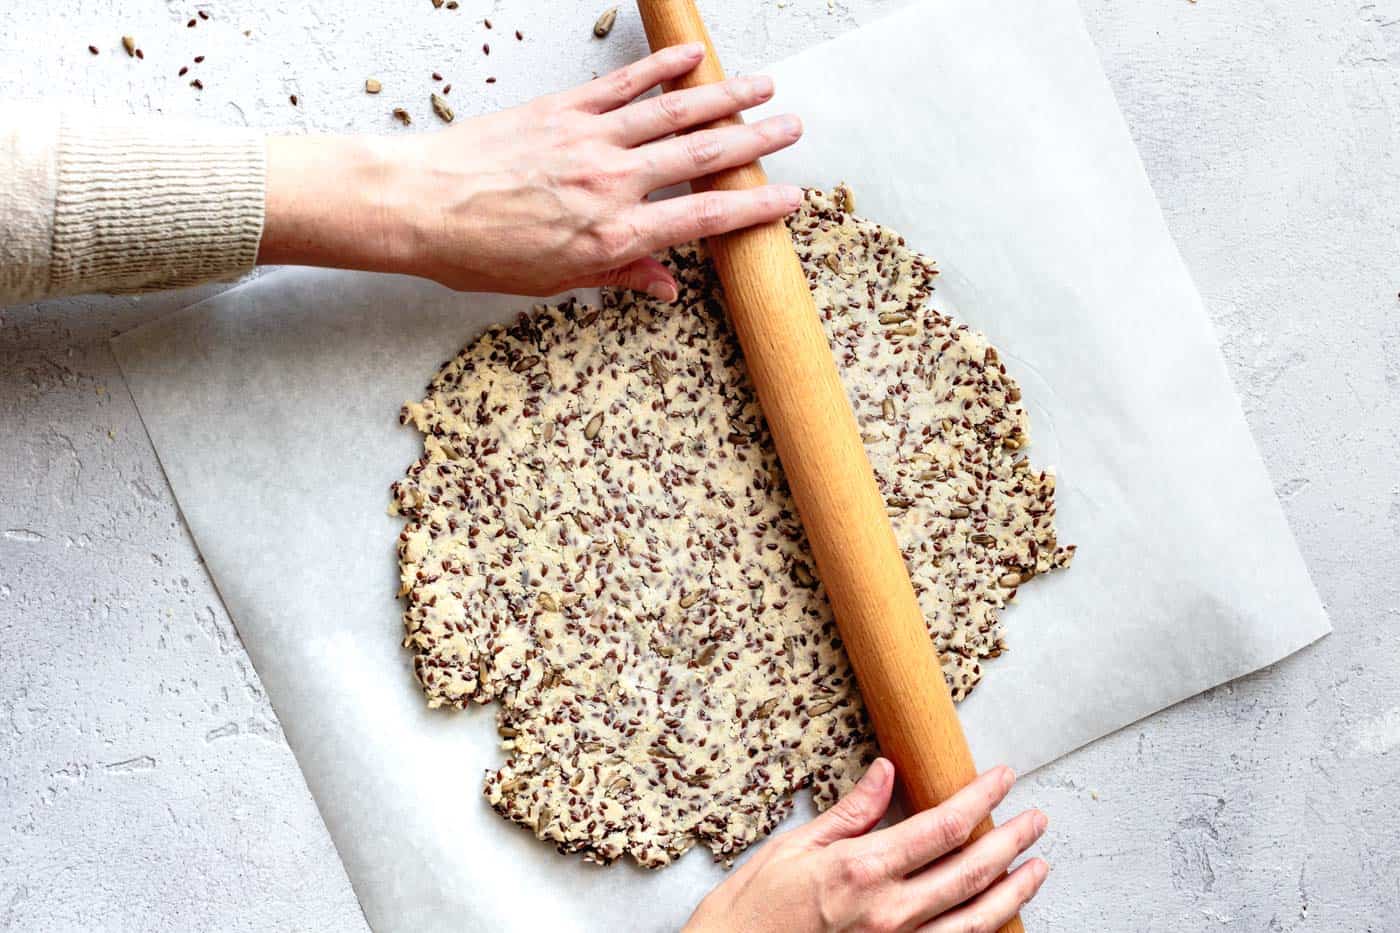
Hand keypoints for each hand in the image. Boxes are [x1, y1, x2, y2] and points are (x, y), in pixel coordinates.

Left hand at [259, 43, 802, 298]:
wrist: (416, 204)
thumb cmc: (478, 252)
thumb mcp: (553, 282)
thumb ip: (618, 275)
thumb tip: (667, 286)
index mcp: (613, 235)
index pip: (703, 219)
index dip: (753, 209)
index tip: (790, 199)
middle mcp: (611, 183)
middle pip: (701, 158)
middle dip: (754, 142)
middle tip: (792, 127)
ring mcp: (589, 140)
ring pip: (672, 114)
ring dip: (723, 98)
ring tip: (763, 85)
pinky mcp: (563, 109)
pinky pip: (623, 85)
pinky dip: (661, 70)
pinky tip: (692, 58)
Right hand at [686, 760, 1048, 932]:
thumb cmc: (752, 908)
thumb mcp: (794, 846)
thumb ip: (850, 813)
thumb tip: (884, 773)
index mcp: (863, 870)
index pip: (944, 828)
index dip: (981, 799)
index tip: (1003, 778)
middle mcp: (889, 913)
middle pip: (972, 872)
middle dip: (1012, 842)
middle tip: (1036, 819)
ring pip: (976, 919)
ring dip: (1013, 891)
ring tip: (1037, 867)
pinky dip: (985, 930)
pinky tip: (999, 915)